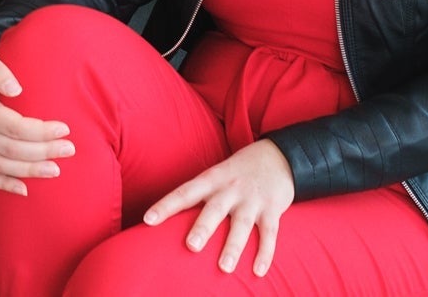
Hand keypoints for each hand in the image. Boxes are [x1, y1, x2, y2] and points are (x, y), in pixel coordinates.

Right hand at [0, 47, 74, 195]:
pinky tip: (24, 189)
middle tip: (69, 149)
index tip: (64, 129)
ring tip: (55, 169)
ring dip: (29, 171)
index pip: (13, 126)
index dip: (40, 131)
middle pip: (11, 149)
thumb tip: (16, 89)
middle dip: (43, 152)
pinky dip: (3, 184)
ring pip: (1, 165)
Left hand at [143, 140, 297, 276]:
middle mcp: (230, 188)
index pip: (185, 192)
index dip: (166, 205)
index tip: (148, 219)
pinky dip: (265, 252)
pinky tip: (258, 271)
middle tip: (191, 246)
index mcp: (212, 179)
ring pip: (241, 224)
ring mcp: (252, 199)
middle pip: (214, 209)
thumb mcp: (216, 174)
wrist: (279, 156)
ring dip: (233, 246)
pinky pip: (269, 233)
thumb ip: (199, 195)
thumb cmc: (238, 172)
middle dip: (203, 228)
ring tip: (224, 268)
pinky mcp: (272, 209)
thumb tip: (169, 220)